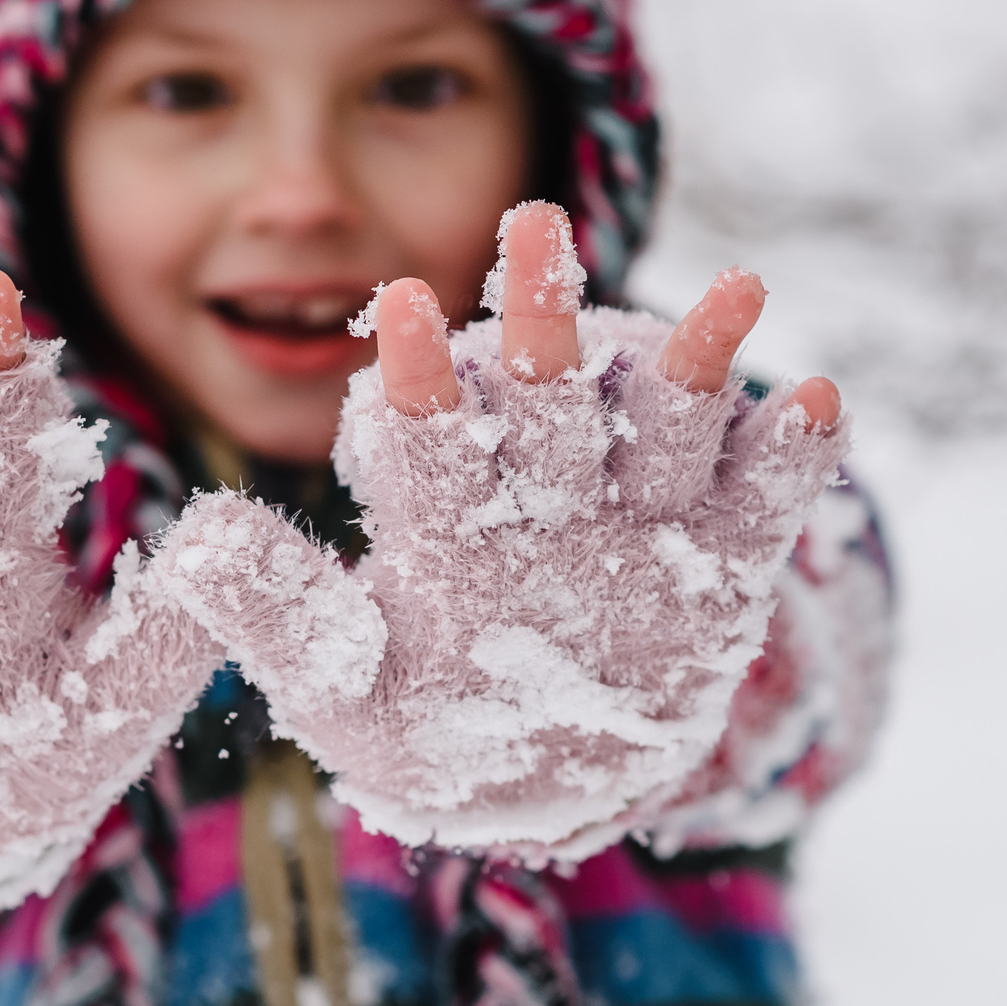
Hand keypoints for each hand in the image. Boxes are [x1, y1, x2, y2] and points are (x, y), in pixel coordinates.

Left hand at [153, 203, 851, 854]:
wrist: (547, 785)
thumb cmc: (434, 730)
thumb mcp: (349, 694)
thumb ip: (281, 619)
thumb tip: (193, 540)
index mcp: (450, 524)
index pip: (426, 439)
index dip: (418, 380)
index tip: (397, 306)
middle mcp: (547, 503)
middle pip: (543, 402)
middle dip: (541, 321)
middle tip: (532, 221)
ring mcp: (642, 530)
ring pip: (664, 431)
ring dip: (694, 365)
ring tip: (734, 292)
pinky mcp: (724, 570)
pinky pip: (761, 508)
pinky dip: (789, 463)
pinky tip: (813, 403)